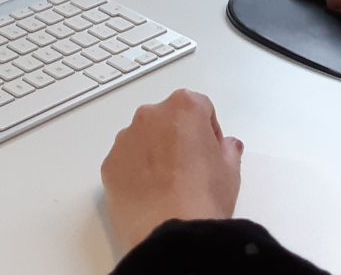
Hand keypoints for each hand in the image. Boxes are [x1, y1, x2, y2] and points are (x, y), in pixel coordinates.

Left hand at [100, 89, 242, 251]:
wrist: (170, 234)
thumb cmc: (203, 198)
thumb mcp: (230, 171)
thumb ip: (228, 150)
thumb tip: (226, 147)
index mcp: (184, 107)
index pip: (200, 108)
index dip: (208, 131)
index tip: (211, 152)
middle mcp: (150, 115)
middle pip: (168, 120)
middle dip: (178, 138)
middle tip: (190, 170)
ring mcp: (125, 139)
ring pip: (143, 139)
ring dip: (154, 153)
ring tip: (168, 186)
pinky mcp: (109, 164)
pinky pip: (125, 161)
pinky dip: (135, 172)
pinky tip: (150, 195)